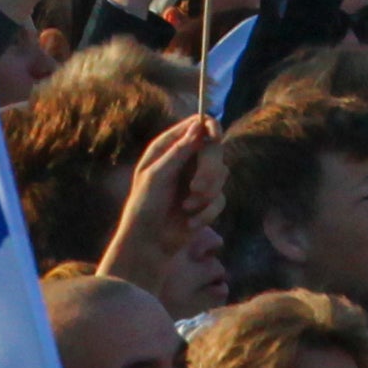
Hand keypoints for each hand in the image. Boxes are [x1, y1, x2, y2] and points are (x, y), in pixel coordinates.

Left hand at [99, 117, 227, 312]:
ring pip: (222, 174)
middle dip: (209, 168)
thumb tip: (199, 126)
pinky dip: (207, 212)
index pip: (197, 125)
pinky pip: (220, 199)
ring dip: (207, 193)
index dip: (210, 127)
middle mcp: (185, 159)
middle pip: (214, 149)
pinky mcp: (206, 201)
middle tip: (196, 187)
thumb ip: (179, 151)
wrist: (148, 243)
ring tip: (187, 206)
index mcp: (168, 147)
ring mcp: (197, 179)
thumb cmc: (145, 206)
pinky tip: (190, 223)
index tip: (215, 138)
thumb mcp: (157, 176)